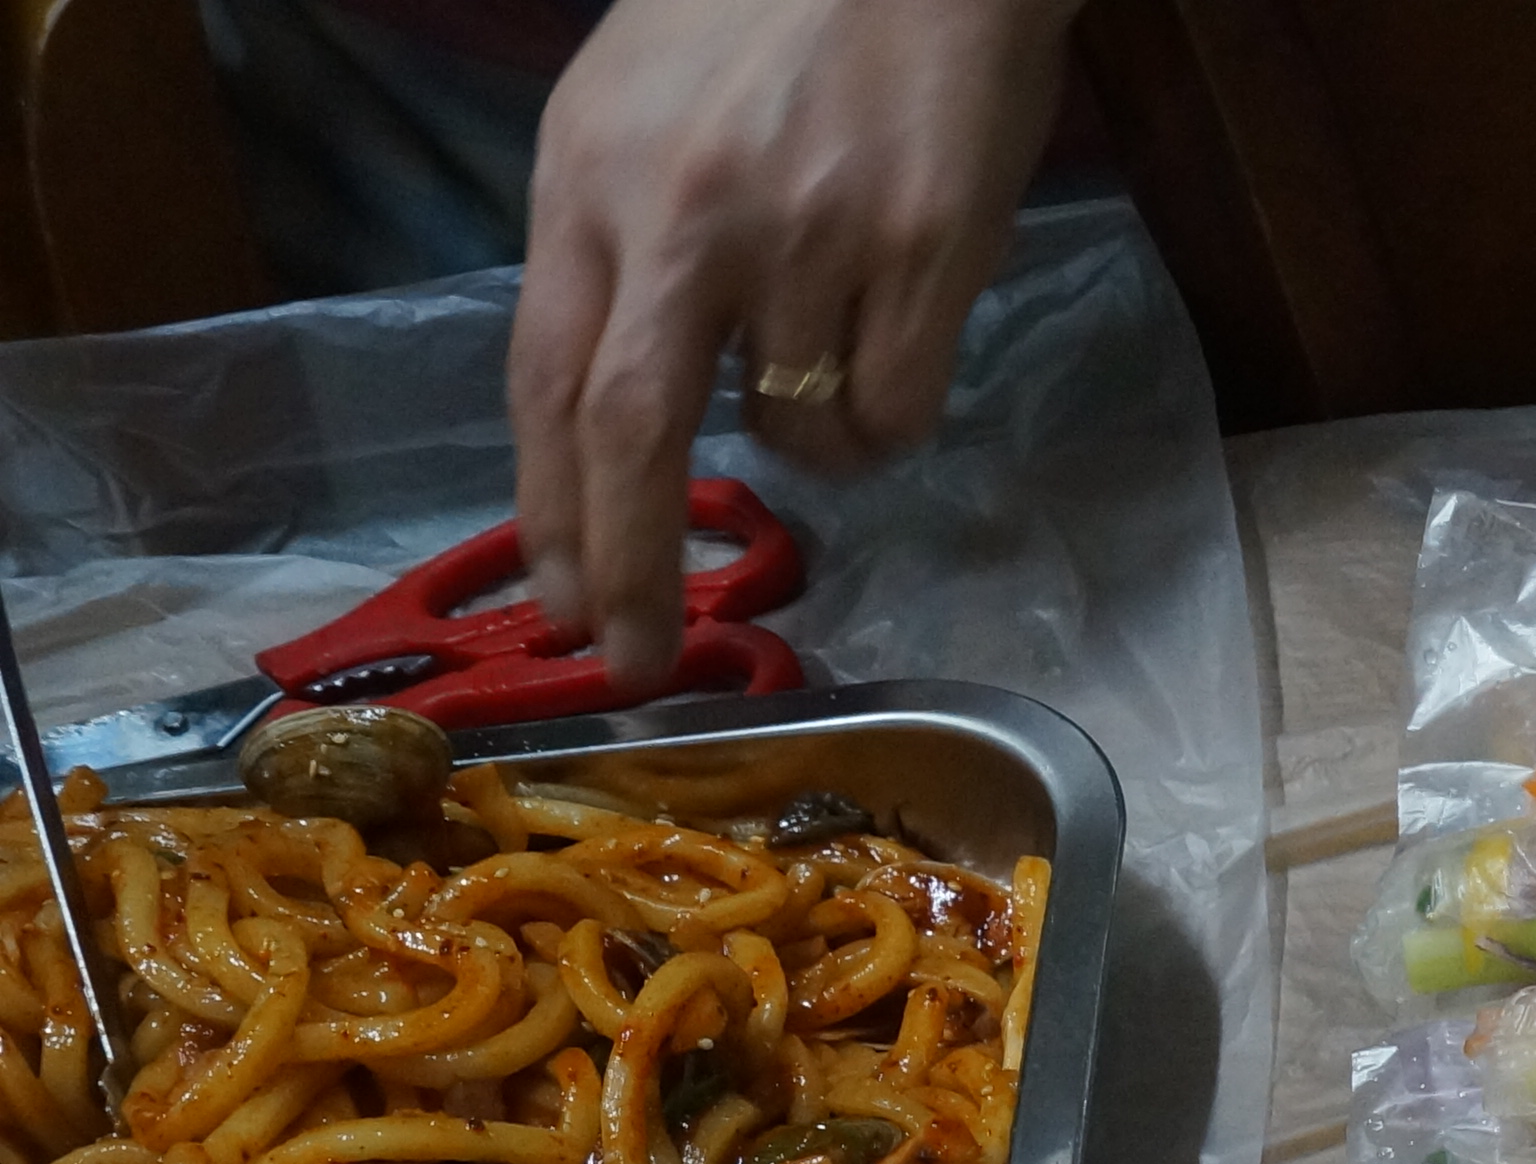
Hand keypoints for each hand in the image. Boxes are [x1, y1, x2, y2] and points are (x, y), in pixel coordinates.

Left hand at [507, 0, 1081, 688]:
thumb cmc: (773, 12)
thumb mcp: (638, 111)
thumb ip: (617, 248)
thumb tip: (610, 419)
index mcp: (593, 180)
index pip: (547, 381)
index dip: (550, 514)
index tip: (559, 611)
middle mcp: (686, 216)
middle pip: (634, 436)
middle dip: (629, 572)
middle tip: (637, 662)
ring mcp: (809, 236)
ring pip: (799, 433)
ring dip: (813, 448)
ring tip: (833, 362)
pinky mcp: (924, 251)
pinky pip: (896, 412)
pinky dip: (892, 420)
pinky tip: (898, 341)